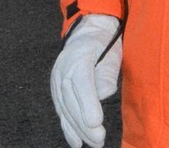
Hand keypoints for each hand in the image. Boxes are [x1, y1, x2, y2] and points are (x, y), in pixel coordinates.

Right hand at [50, 14, 121, 147]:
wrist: (87, 31)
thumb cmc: (104, 43)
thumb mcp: (111, 52)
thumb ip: (107, 73)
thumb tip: (102, 94)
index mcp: (78, 55)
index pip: (81, 81)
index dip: (87, 103)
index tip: (96, 122)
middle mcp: (63, 69)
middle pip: (71, 99)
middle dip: (84, 123)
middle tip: (99, 139)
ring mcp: (57, 80)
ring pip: (65, 108)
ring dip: (78, 129)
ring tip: (92, 143)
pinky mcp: (56, 91)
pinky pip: (61, 111)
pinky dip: (68, 127)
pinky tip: (76, 142)